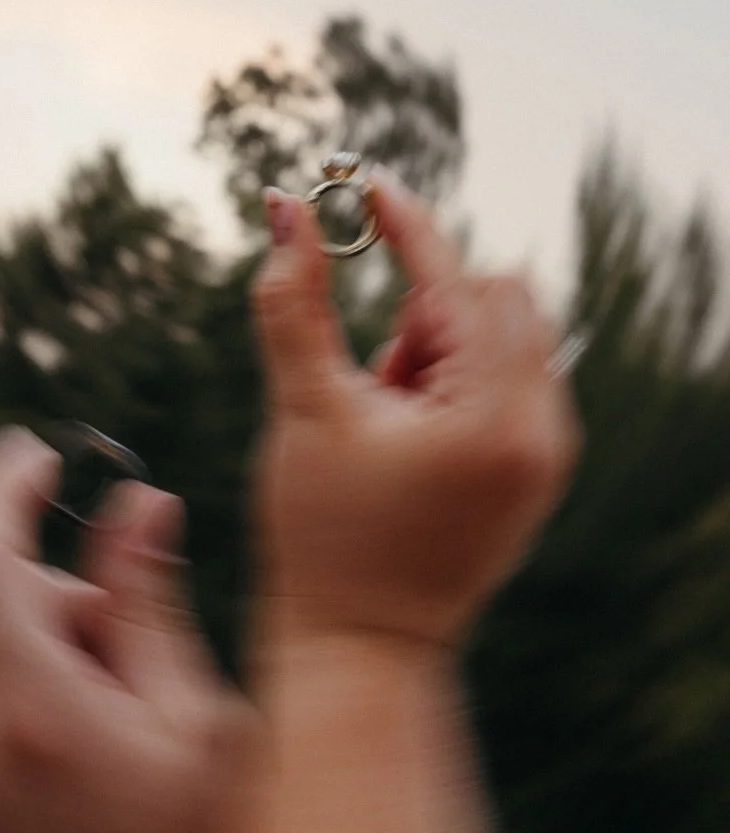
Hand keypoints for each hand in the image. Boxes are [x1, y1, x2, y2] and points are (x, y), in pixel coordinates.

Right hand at [251, 172, 579, 645]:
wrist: (358, 648)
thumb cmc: (322, 537)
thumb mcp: (302, 411)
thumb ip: (292, 303)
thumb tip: (283, 208)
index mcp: (494, 417)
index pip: (457, 283)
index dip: (407, 227)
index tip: (365, 185)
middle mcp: (544, 431)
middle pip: (493, 302)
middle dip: (425, 315)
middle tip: (372, 378)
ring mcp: (549, 456)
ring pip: (502, 341)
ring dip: (436, 353)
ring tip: (383, 424)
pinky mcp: (537, 473)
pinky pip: (510, 386)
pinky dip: (456, 387)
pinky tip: (409, 443)